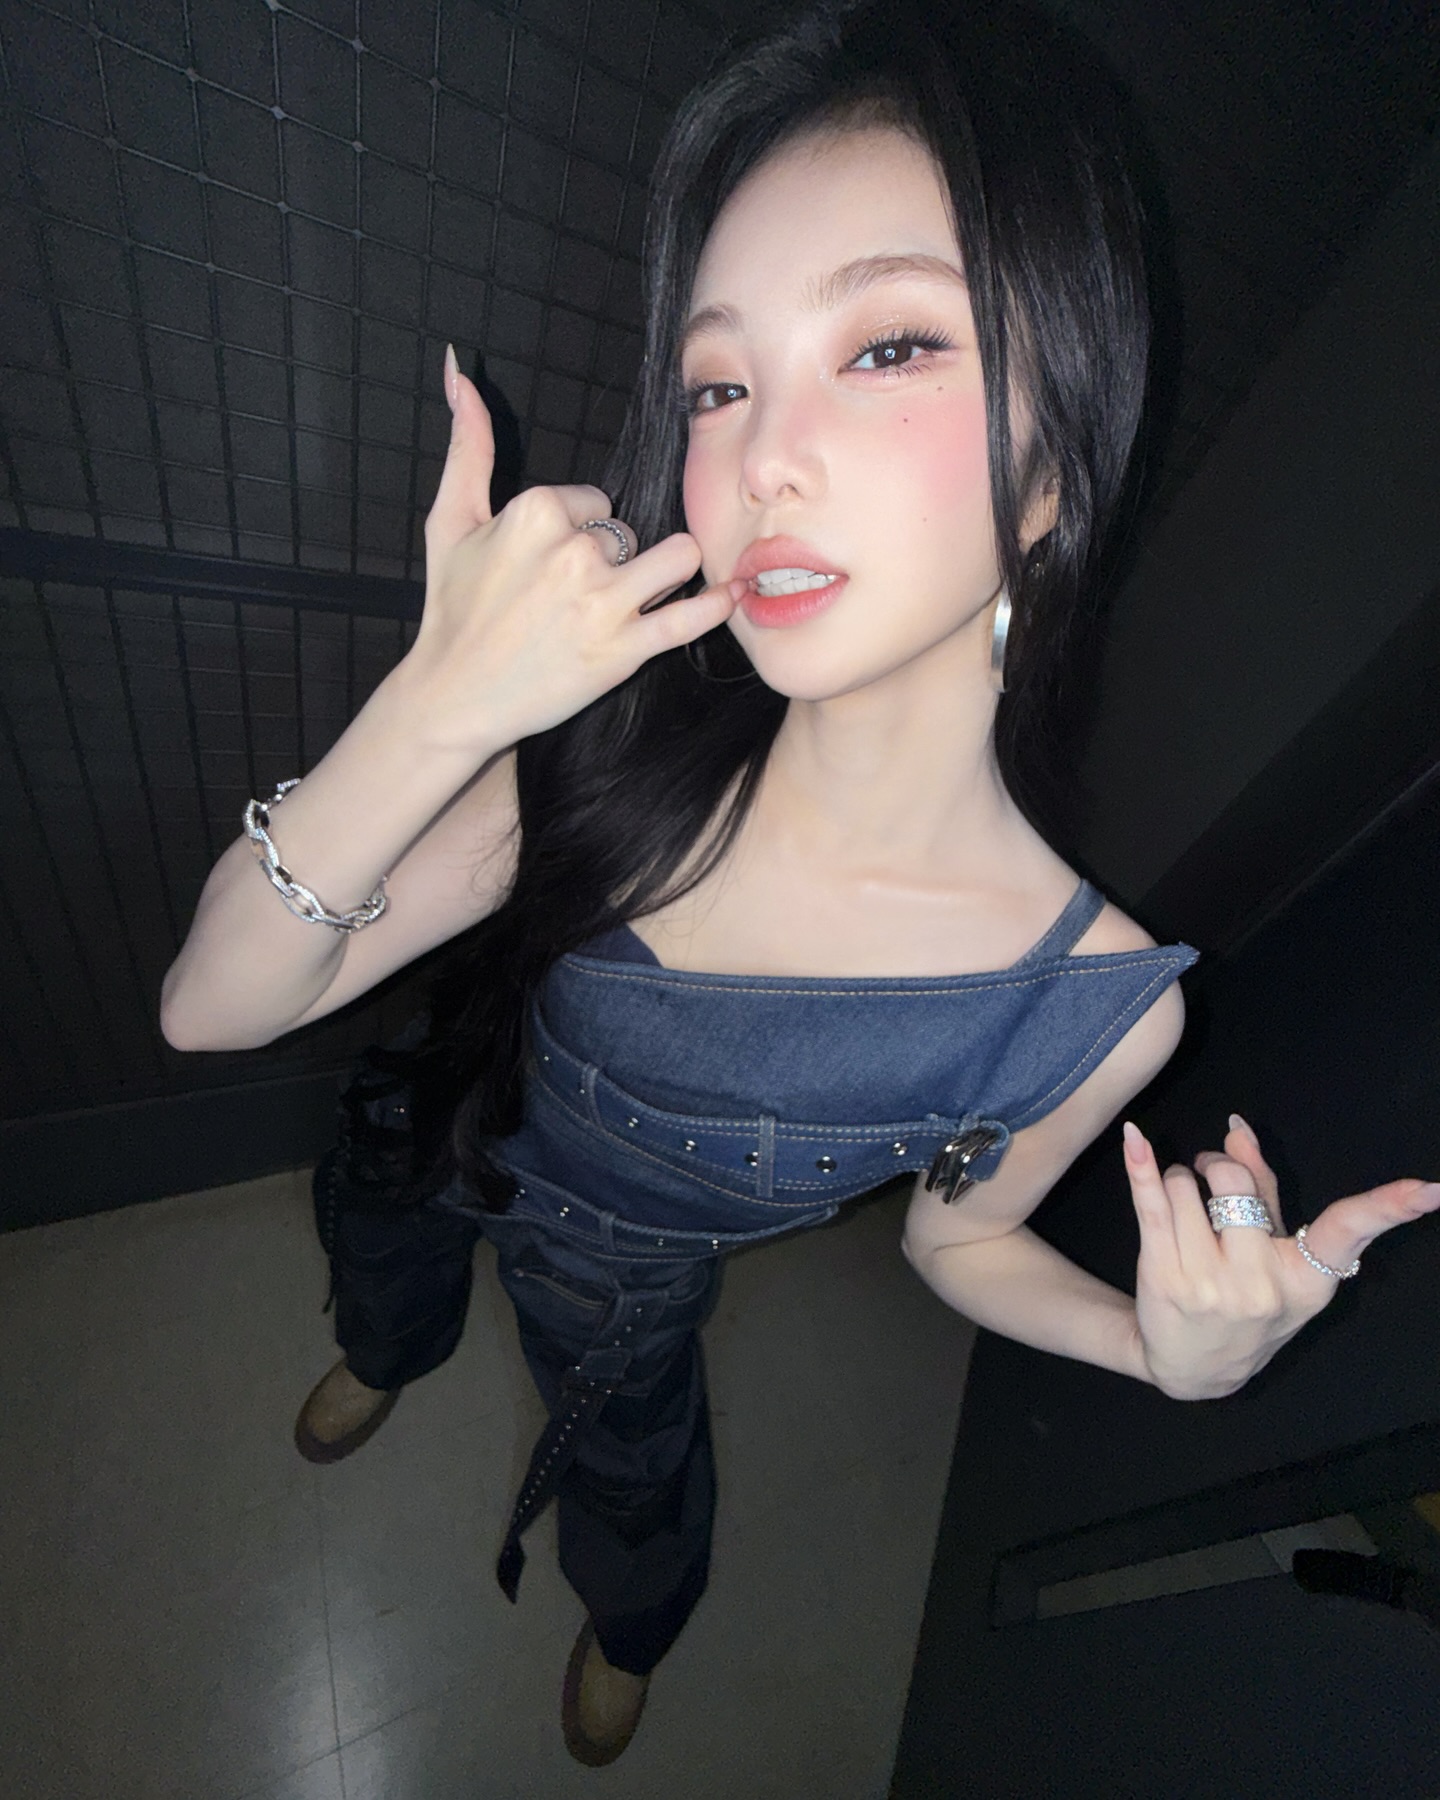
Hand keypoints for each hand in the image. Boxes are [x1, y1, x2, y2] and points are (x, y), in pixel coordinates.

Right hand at [398, 345, 743, 756]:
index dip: (579, 528)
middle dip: (615, 559)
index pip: (594, 500)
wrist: (453, 696)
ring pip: (677, 558)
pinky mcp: (623, 651)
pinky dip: (715, 606)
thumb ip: (467, 446)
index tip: (552, 563)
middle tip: (576, 596)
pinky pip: (689, 618)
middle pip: (631, 532)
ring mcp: (603, 603)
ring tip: (640, 594)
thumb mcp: (449, 521)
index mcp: (536, 511)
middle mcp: (574, 552)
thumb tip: (461, 375)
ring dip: (666, 572)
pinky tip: (730, 596)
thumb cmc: (451, 609)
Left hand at [1122, 1114, 1439, 1399]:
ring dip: (1179, 1181)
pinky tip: (1134, 1138)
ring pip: (1186, 1186)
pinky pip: (1150, 1205)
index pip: (1348, 1231)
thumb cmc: (1244, 1300)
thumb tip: (1237, 1129)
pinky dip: (1141, 1165)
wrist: (1194, 1367)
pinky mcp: (1163, 1277)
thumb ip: (1261, 1186)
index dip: (1389, 1206)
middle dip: (1216, 1167)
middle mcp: (1262, 1284)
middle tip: (1210, 1179)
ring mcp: (1211, 1285)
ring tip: (1185, 1210)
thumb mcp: (1272, 1255)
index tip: (1429, 1190)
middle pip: (1234, 1181)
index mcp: (1306, 1279)